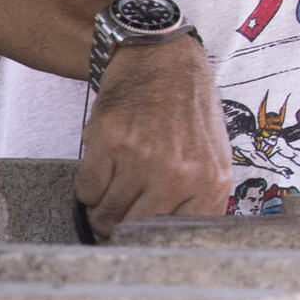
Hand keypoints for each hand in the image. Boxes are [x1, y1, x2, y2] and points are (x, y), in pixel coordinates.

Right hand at [75, 37, 229, 237]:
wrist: (162, 58)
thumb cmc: (187, 107)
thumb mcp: (213, 156)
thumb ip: (199, 199)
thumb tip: (171, 239)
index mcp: (210, 182)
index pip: (173, 237)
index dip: (149, 240)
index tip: (137, 238)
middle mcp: (179, 174)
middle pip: (134, 228)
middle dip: (121, 226)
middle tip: (116, 215)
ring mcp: (143, 158)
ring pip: (106, 212)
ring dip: (102, 206)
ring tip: (111, 187)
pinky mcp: (109, 142)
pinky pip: (86, 189)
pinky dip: (87, 186)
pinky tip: (102, 167)